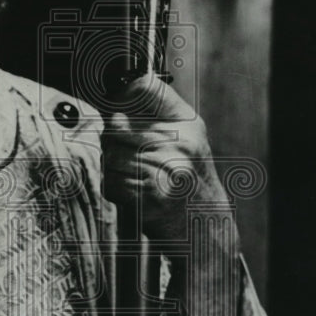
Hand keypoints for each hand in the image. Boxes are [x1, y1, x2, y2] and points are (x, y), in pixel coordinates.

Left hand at [101, 74, 231, 239]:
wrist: (206, 227)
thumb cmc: (190, 183)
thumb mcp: (184, 143)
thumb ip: (152, 120)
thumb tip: (111, 109)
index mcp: (188, 125)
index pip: (144, 88)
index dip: (121, 94)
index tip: (115, 102)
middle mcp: (180, 143)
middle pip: (116, 128)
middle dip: (112, 143)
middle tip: (127, 157)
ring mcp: (166, 168)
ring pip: (109, 156)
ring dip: (112, 169)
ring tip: (132, 176)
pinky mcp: (151, 195)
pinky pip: (111, 182)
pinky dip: (114, 189)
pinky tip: (132, 193)